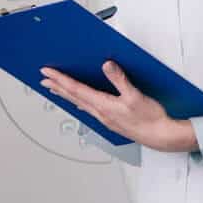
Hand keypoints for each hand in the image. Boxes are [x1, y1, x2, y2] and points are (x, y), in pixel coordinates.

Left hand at [39, 61, 194, 151]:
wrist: (159, 136)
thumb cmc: (150, 118)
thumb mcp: (135, 95)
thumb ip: (120, 79)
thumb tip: (107, 66)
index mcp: (104, 105)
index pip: (76, 89)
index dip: (61, 79)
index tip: (48, 72)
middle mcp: (100, 113)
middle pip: (73, 97)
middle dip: (57, 87)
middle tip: (43, 79)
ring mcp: (104, 118)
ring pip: (79, 104)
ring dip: (65, 95)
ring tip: (55, 90)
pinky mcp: (110, 121)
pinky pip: (88, 109)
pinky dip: (79, 102)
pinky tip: (79, 103)